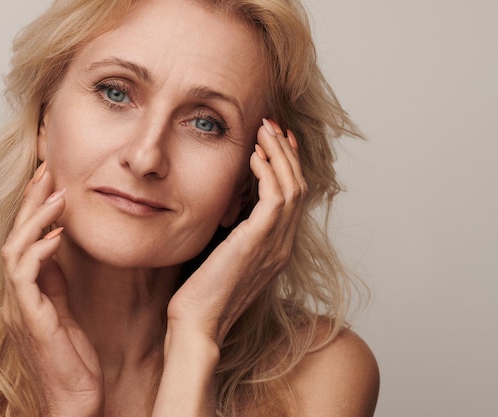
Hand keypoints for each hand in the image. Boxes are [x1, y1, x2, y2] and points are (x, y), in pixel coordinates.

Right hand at [1, 163, 102, 416]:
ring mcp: (20, 308)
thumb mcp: (64, 312)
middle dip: (32, 202)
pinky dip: (40, 250)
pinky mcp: (31, 320)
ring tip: (58, 194)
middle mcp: (17, 297)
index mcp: (26, 293)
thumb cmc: (72, 360)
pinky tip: (59, 234)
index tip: (51, 181)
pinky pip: (25, 276)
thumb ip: (55, 282)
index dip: (34, 209)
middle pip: (15, 238)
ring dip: (36, 219)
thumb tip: (58, 247)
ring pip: (15, 250)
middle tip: (48, 172)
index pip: (24, 240)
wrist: (73, 401)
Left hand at [167, 119, 306, 345]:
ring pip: (293, 187)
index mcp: (277, 247)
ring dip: (280, 155)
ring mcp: (275, 245)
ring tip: (265, 130)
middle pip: (299, 186)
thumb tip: (228, 205)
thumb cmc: (203, 292)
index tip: (277, 141)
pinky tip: (254, 156)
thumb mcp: (223, 254)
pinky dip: (268, 173)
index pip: (294, 197)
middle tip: (273, 126)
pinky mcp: (259, 243)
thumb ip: (234, 230)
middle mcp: (282, 245)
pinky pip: (275, 198)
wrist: (198, 324)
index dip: (289, 165)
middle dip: (287, 152)